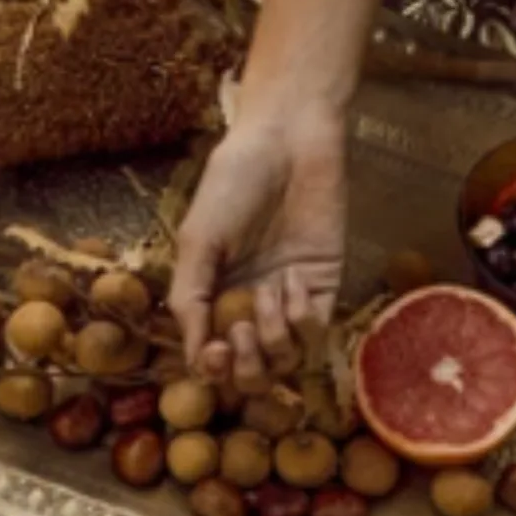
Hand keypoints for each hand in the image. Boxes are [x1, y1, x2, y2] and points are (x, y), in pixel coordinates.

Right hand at [168, 102, 346, 392]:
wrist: (286, 141)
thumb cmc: (232, 183)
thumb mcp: (197, 241)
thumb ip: (191, 299)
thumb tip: (194, 359)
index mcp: (212, 298)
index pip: (212, 360)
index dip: (214, 370)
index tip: (215, 353)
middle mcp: (249, 307)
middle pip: (253, 374)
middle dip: (247, 367)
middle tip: (240, 333)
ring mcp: (288, 301)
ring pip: (287, 361)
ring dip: (274, 339)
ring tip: (267, 293)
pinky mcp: (324, 287)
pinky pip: (317, 332)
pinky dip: (303, 318)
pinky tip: (293, 281)